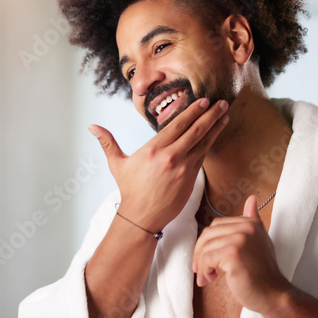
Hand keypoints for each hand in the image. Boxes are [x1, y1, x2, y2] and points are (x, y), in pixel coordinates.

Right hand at [88, 97, 228, 230]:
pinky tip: (216, 134)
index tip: (203, 100)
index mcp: (153, 149)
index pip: (177, 124)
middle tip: (221, 102)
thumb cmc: (130, 190)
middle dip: (209, 114)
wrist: (142, 216)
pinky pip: (202, 156)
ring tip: (225, 114)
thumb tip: (92, 127)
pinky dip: (210, 143)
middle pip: (194, 130)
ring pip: (203, 142)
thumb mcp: (117, 164)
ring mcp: (183, 168)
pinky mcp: (190, 178)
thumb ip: (108, 143)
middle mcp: (170, 156)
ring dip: (215, 127)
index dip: (192, 111)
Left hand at [192, 194, 291, 314]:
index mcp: (251, 223)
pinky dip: (204, 271)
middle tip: (201, 269)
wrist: (273, 294)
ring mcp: (240, 240)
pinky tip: (211, 279)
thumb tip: (252, 198)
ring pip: (205, 247)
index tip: (208, 259)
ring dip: (201, 265)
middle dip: (200, 252)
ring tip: (207, 277)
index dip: (208, 242)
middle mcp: (246, 227)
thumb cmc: (263, 273)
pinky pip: (206, 259)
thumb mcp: (260, 241)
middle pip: (208, 234)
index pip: (216, 225)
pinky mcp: (233, 255)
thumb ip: (253, 220)